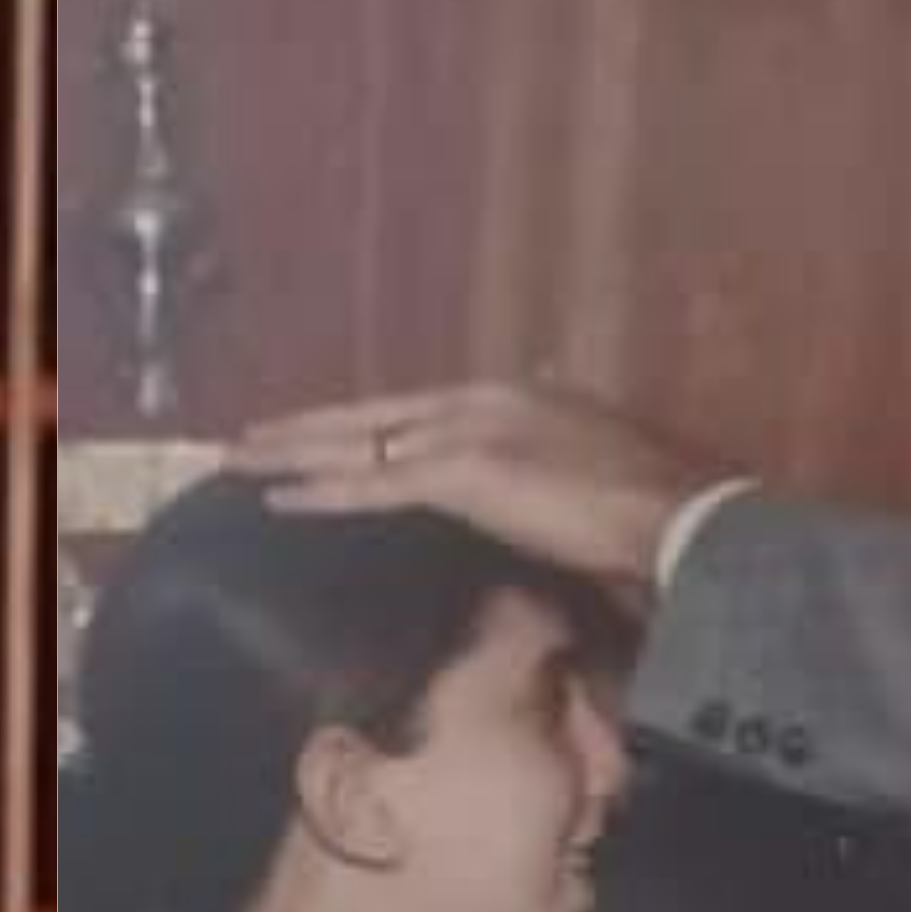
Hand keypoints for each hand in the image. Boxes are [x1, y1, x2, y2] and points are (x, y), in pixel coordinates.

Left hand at [236, 381, 725, 600]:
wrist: (673, 515)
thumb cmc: (640, 507)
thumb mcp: (582, 465)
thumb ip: (545, 455)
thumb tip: (532, 464)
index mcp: (508, 396)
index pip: (412, 409)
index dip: (358, 422)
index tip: (314, 430)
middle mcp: (480, 402)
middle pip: (372, 415)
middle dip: (307, 427)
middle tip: (246, 436)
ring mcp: (467, 433)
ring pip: (360, 443)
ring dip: (293, 455)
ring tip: (237, 460)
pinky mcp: (461, 474)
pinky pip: (374, 483)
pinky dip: (323, 491)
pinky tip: (278, 499)